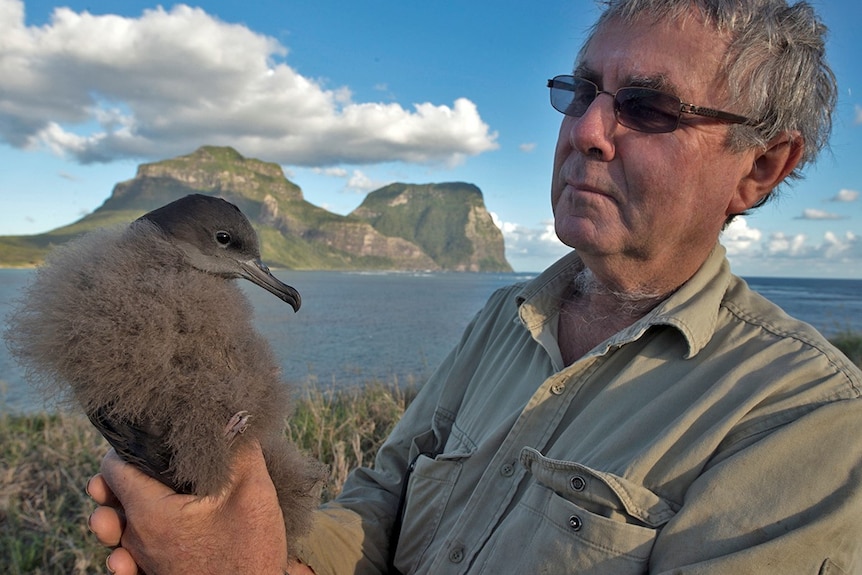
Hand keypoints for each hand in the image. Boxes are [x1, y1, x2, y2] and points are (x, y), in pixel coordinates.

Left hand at [87, 443, 288, 574]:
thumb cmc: (250, 550)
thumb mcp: (253, 491)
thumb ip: (239, 449)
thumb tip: (232, 412)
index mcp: (152, 514)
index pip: (113, 470)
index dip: (128, 448)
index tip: (152, 440)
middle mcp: (138, 540)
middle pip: (106, 502)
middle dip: (117, 482)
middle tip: (145, 470)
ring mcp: (144, 563)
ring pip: (112, 533)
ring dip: (116, 516)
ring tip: (133, 505)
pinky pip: (124, 562)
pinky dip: (123, 548)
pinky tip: (135, 544)